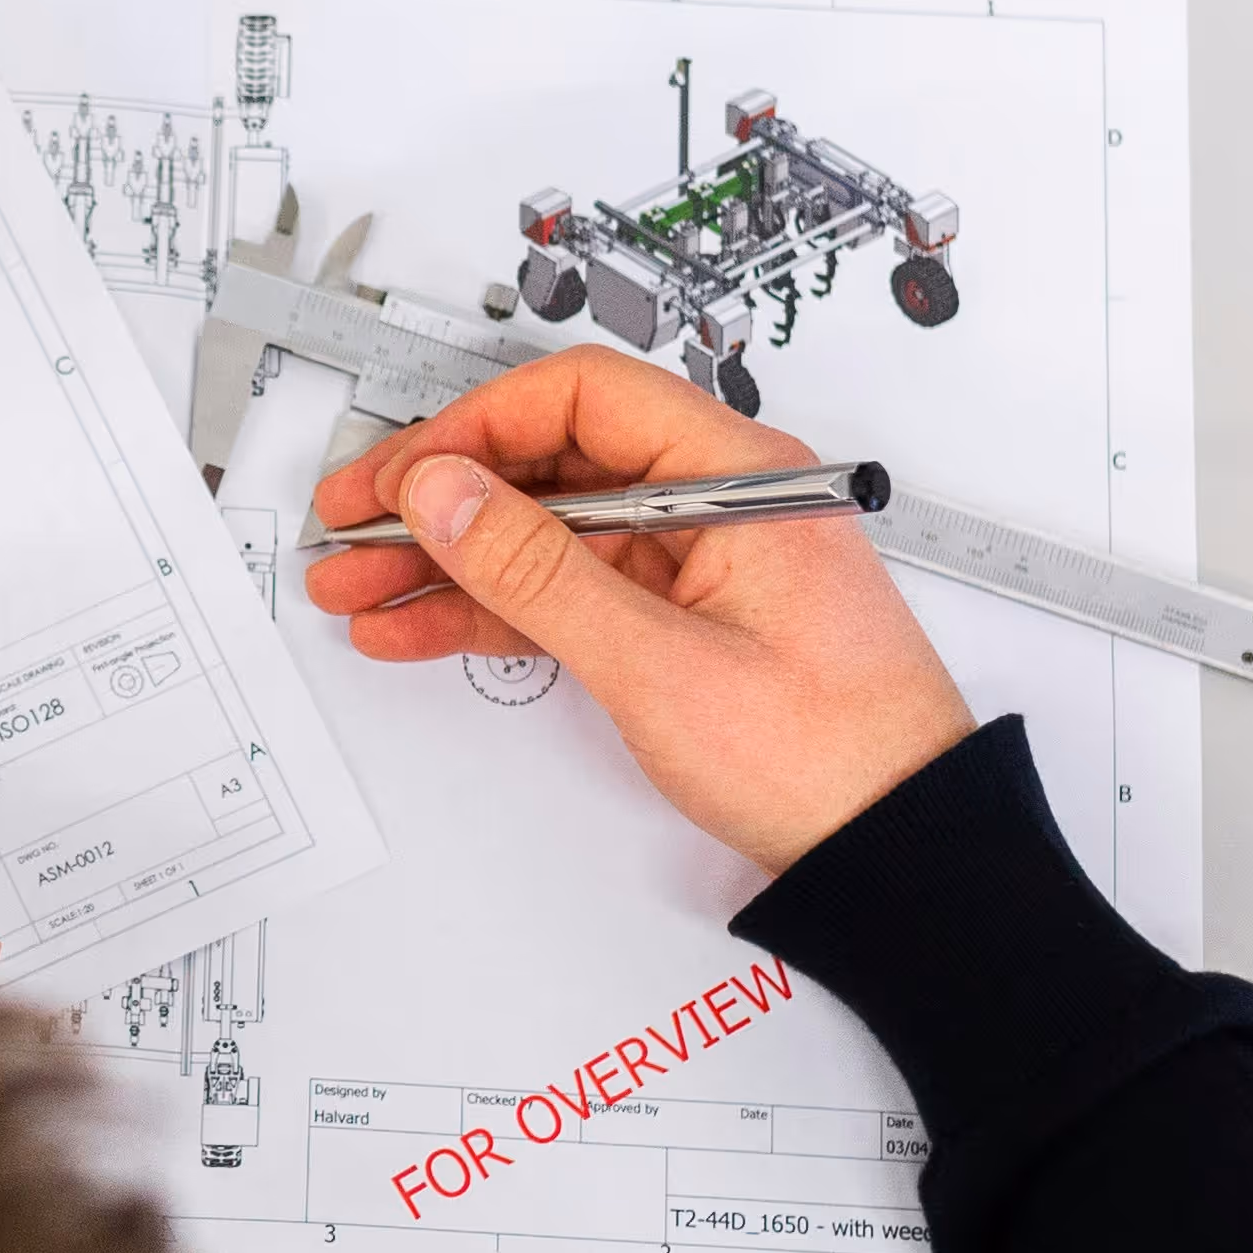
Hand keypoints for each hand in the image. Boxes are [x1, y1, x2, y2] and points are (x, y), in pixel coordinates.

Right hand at [301, 348, 971, 880]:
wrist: (901, 853)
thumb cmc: (832, 755)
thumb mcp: (659, 663)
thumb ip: (538, 572)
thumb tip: (446, 494)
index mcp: (736, 474)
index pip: (579, 400)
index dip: (472, 429)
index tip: (398, 479)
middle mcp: (717, 500)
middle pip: (553, 463)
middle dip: (441, 500)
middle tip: (351, 529)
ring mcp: (696, 562)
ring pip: (548, 534)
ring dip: (451, 562)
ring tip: (360, 589)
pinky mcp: (682, 621)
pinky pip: (571, 593)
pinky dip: (496, 611)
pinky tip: (421, 627)